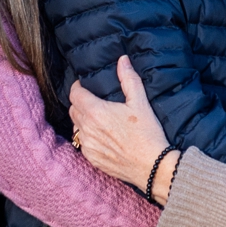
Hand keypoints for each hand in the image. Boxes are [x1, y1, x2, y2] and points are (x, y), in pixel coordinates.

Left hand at [69, 56, 169, 189]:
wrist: (152, 166)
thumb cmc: (147, 134)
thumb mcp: (140, 102)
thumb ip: (129, 79)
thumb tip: (122, 60)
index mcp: (95, 112)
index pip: (74, 94)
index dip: (77, 87)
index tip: (84, 85)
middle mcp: (86, 129)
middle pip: (73, 110)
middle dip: (80, 103)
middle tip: (94, 101)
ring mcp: (87, 146)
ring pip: (76, 127)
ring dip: (83, 121)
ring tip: (98, 119)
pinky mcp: (91, 159)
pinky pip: (82, 143)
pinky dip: (88, 137)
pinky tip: (102, 137)